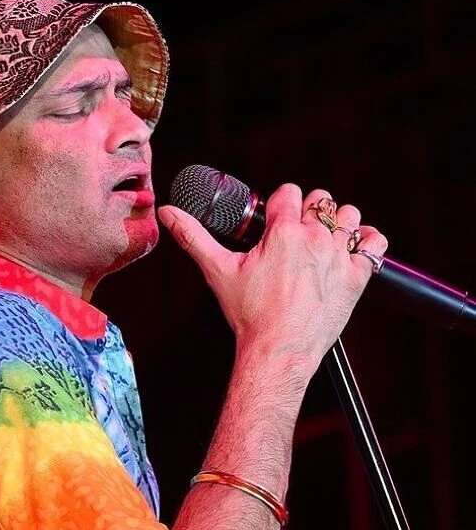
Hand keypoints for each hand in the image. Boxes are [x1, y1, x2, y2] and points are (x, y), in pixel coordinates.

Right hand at [158, 183, 387, 372]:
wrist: (279, 350)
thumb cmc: (249, 313)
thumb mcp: (217, 270)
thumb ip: (193, 236)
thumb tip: (168, 213)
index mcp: (282, 232)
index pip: (289, 192)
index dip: (281, 203)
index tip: (278, 218)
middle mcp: (314, 238)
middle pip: (321, 200)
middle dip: (309, 212)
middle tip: (297, 235)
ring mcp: (339, 255)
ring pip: (348, 215)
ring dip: (337, 224)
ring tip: (323, 244)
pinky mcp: (358, 275)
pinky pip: (374, 242)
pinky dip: (366, 242)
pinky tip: (350, 251)